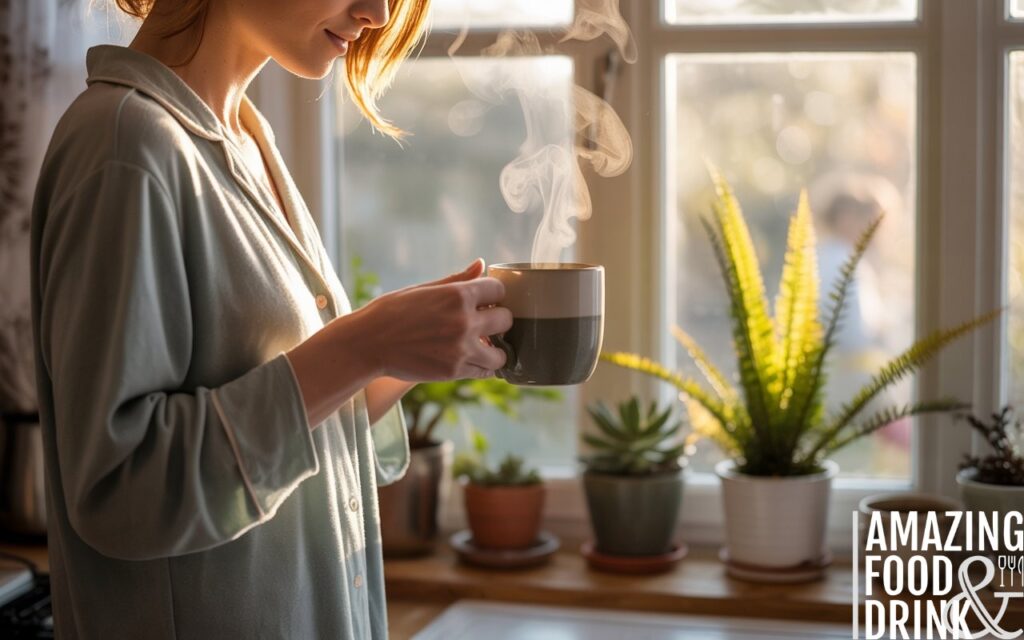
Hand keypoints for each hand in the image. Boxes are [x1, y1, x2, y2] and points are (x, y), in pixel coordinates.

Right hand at [354, 259, 512, 381]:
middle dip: (498, 321)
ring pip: (501, 354)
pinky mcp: (454, 371)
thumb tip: (481, 264)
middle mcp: (464, 321)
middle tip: (486, 324)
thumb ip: (457, 280)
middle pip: (506, 320)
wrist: (367, 344)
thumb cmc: (392, 312)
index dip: (494, 294)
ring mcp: (461, 348)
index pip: (498, 290)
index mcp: (457, 295)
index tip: (487, 300)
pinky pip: (484, 371)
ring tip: (483, 347)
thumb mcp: (424, 290)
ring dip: (495, 350)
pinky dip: (482, 366)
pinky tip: (473, 359)